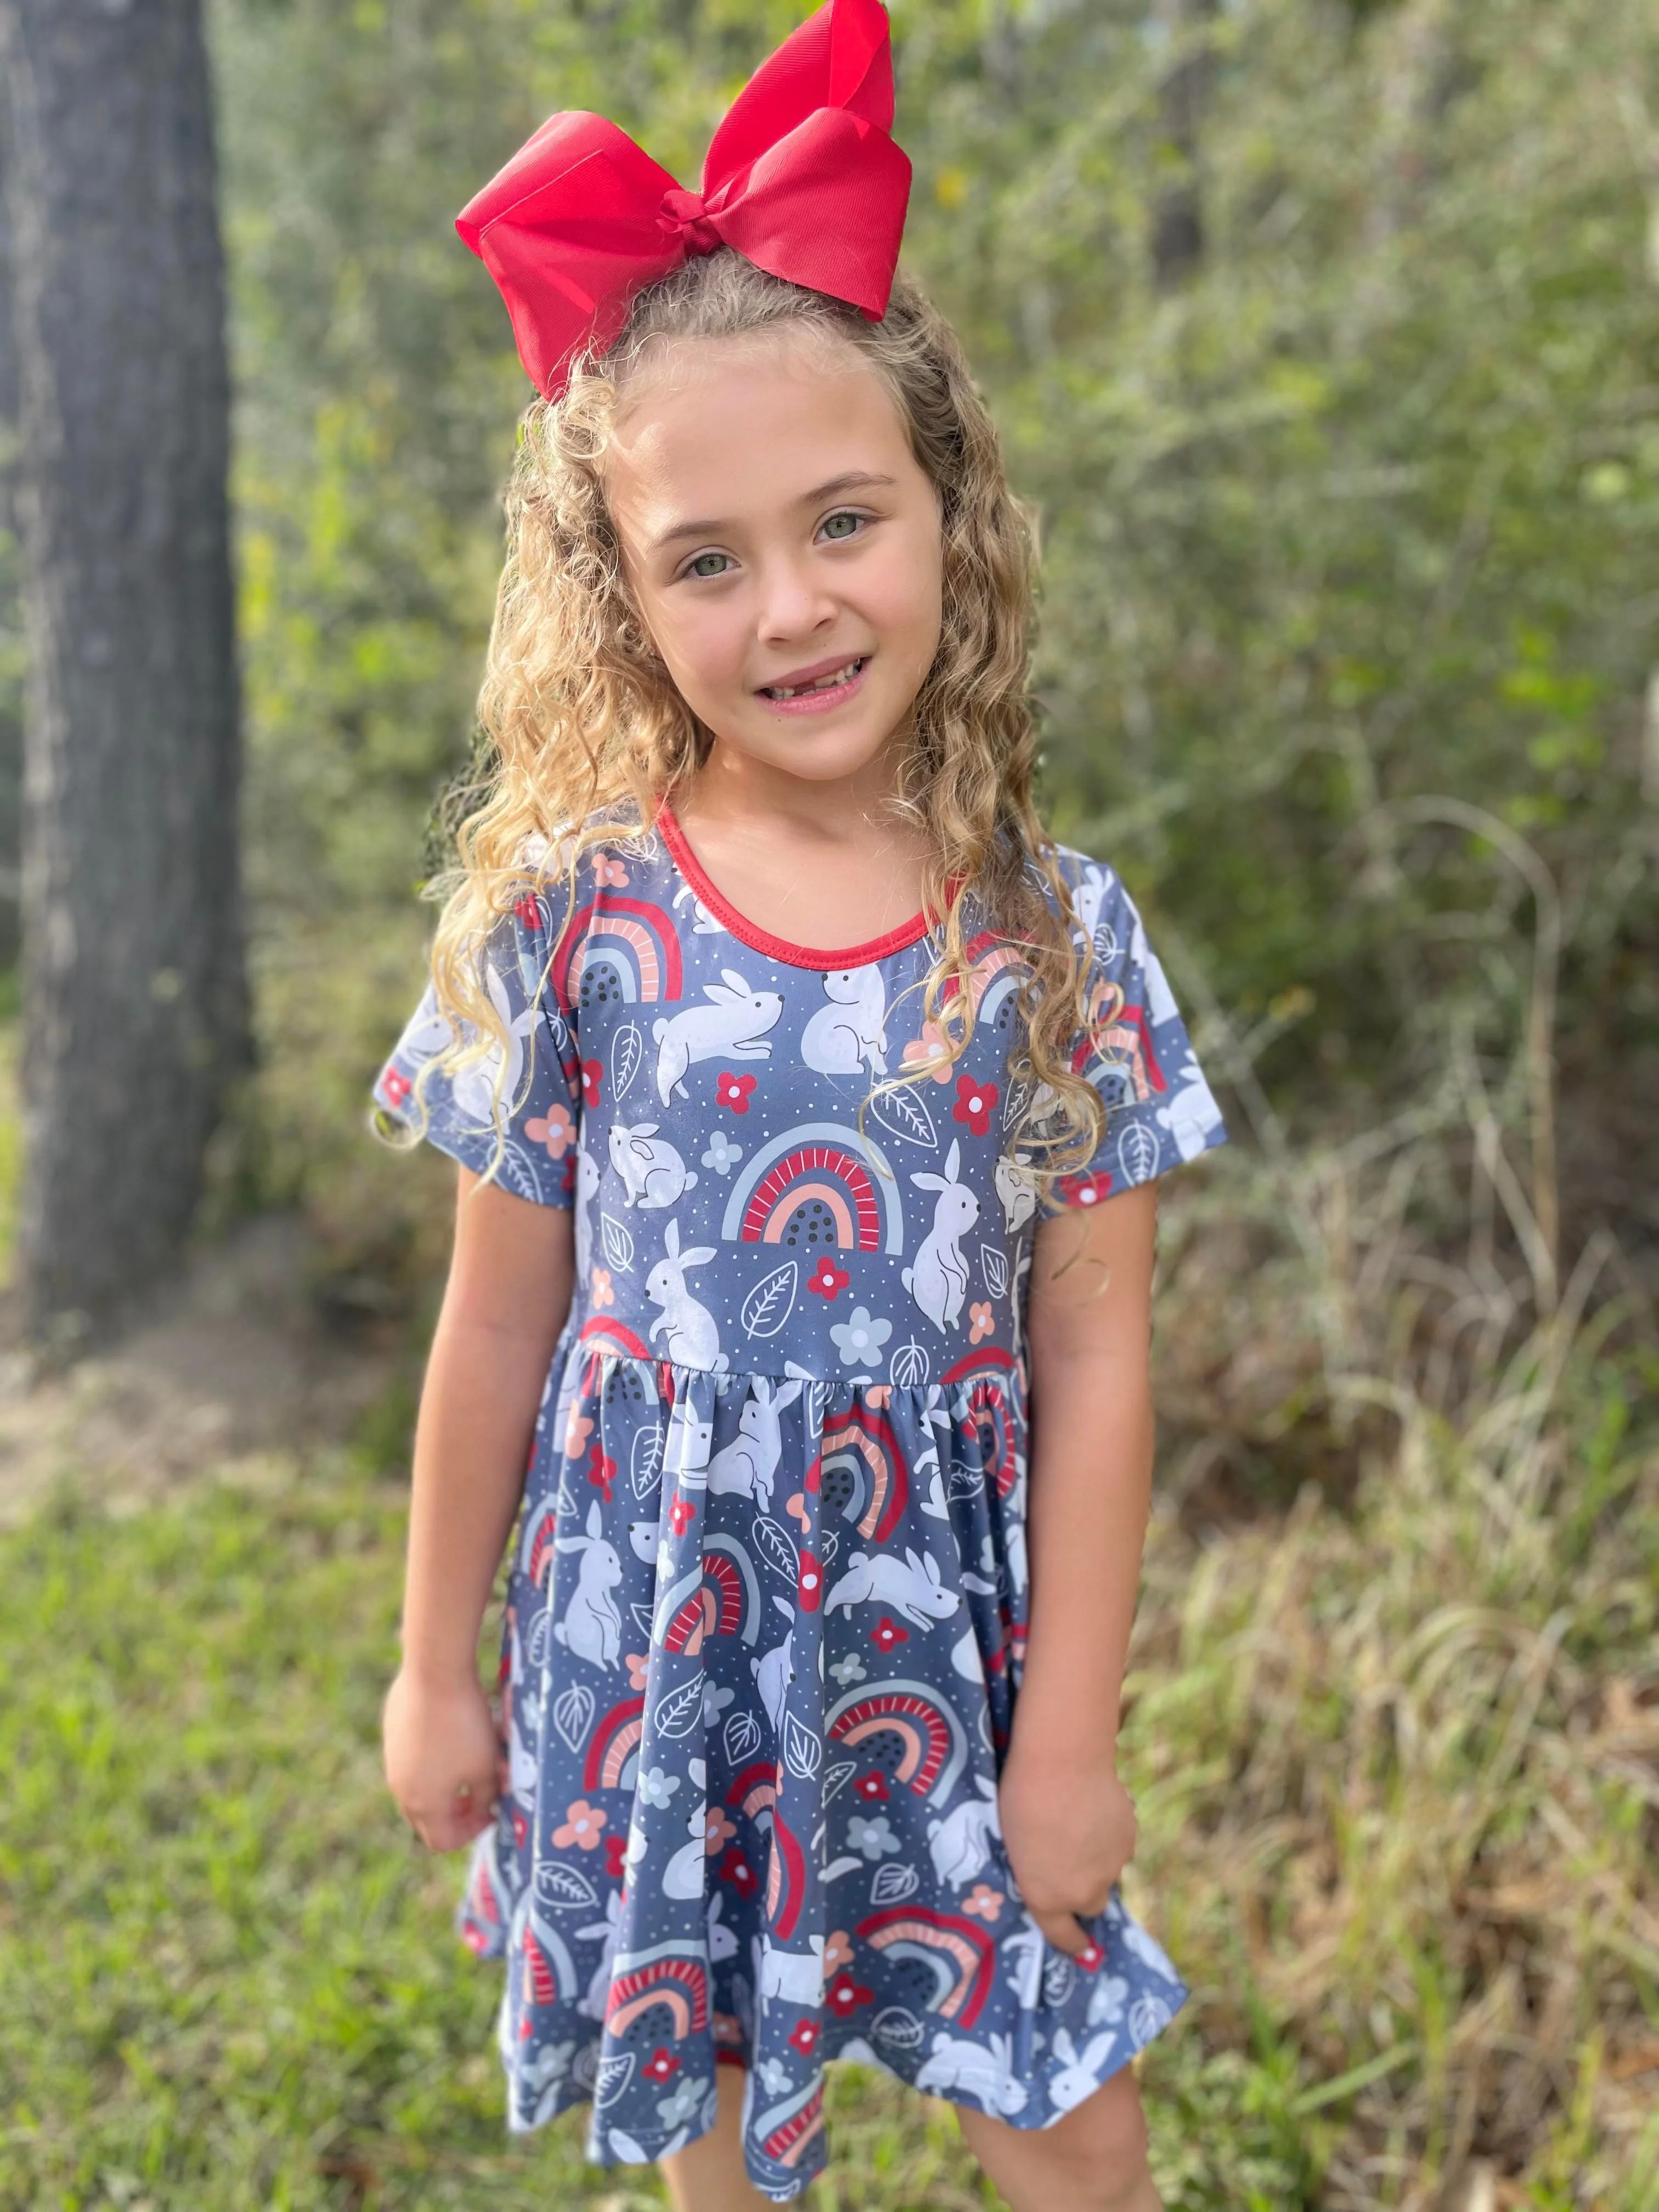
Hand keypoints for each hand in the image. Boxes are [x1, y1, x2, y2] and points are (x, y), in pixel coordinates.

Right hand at [382, 1666, 505, 1851]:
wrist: (435, 1673)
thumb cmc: (465, 1726)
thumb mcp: (486, 1766)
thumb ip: (486, 1796)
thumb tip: (485, 1806)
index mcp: (424, 1805)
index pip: (443, 1841)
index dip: (471, 1833)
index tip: (492, 1810)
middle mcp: (401, 1789)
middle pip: (427, 1820)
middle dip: (455, 1814)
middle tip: (480, 1795)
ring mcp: (392, 1760)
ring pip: (417, 1789)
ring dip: (442, 1787)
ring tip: (468, 1764)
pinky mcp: (391, 1734)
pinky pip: (410, 1760)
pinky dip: (430, 1761)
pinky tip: (450, 1737)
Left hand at [997, 1735, 1137, 1957]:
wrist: (1062, 1761)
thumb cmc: (1021, 1798)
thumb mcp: (1015, 1845)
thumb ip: (1037, 1872)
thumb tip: (1053, 1873)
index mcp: (1046, 1898)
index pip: (1063, 1936)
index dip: (1072, 1943)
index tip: (1081, 1947)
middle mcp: (1083, 1892)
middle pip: (1091, 1904)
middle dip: (1084, 1890)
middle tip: (1070, 1861)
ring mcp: (1111, 1867)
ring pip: (1107, 1872)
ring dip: (1097, 1859)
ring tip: (1079, 1823)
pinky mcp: (1129, 1841)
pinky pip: (1119, 1846)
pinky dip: (1110, 1836)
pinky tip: (1095, 1808)